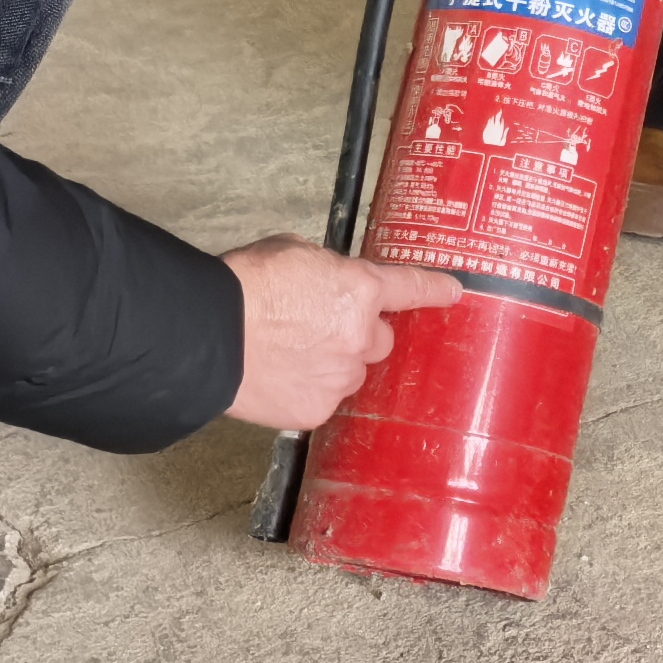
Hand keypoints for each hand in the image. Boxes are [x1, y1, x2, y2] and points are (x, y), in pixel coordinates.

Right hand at [221, 239, 464, 432]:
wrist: (209, 336)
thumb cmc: (245, 287)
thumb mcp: (293, 252)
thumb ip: (328, 270)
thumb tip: (330, 283)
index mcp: (361, 290)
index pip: (412, 289)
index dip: (435, 290)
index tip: (453, 294)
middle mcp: (361, 337)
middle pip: (380, 340)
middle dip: (359, 335)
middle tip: (321, 328)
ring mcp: (341, 378)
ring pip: (351, 372)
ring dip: (333, 364)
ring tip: (290, 353)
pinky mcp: (317, 409)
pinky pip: (324, 399)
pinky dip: (308, 390)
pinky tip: (281, 376)